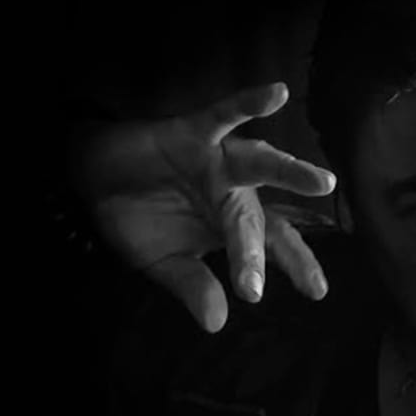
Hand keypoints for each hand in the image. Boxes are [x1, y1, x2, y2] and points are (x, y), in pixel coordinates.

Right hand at [75, 82, 336, 331]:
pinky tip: (276, 93)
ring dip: (289, 171)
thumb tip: (216, 322)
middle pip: (267, 219)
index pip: (272, 247)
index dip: (296, 266)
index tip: (317, 291)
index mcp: (232, 224)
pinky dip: (248, 103)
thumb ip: (191, 286)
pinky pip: (223, 114)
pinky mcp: (194, 132)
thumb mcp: (163, 262)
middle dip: (288, 247)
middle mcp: (234, 192)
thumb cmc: (139, 218)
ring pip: (259, 166)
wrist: (92, 178)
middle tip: (312, 273)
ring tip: (323, 182)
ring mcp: (218, 161)